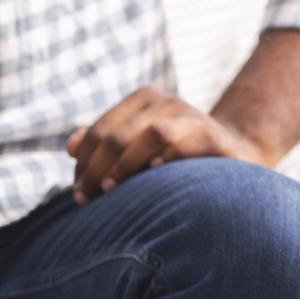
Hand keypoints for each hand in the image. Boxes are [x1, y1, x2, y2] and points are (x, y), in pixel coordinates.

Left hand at [68, 86, 274, 204]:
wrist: (230, 155)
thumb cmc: (170, 154)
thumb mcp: (134, 144)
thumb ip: (102, 143)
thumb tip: (69, 146)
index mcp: (143, 100)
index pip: (100, 131)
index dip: (84, 163)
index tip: (79, 193)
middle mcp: (168, 103)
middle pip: (119, 135)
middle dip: (97, 170)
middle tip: (88, 198)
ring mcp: (194, 118)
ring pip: (153, 134)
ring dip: (127, 165)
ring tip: (112, 189)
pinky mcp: (216, 139)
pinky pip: (190, 146)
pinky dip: (169, 160)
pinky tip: (153, 174)